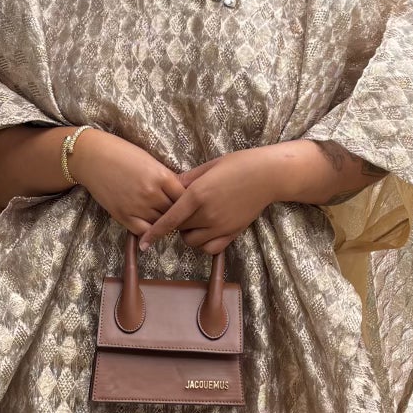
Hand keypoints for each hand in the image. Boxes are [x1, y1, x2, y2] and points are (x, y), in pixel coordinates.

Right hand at [71, 128, 187, 237]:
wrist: (92, 157)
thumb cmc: (121, 153)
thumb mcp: (150, 161)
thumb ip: (166, 178)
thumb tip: (180, 193)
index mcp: (162, 176)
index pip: (185, 197)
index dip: (187, 201)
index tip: (186, 202)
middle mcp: (152, 193)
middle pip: (175, 211)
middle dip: (177, 213)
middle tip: (177, 214)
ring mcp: (137, 206)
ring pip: (161, 223)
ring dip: (164, 222)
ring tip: (164, 219)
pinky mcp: (123, 216)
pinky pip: (144, 231)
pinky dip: (149, 231)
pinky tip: (151, 228)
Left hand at [138, 147, 280, 255]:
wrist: (268, 175)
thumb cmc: (238, 164)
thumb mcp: (208, 167)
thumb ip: (187, 180)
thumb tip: (168, 187)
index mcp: (198, 195)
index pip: (170, 219)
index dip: (154, 232)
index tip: (144, 242)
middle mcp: (207, 214)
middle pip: (179, 229)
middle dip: (175, 223)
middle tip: (181, 212)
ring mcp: (221, 225)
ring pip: (193, 241)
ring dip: (189, 234)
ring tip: (194, 221)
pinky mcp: (232, 232)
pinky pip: (211, 248)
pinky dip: (204, 244)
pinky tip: (206, 232)